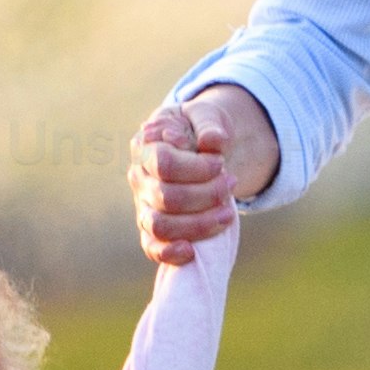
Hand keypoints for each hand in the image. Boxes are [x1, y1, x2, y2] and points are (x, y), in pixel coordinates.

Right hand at [132, 83, 273, 264]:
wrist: (201, 148)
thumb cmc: (200, 129)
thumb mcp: (207, 116)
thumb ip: (209, 124)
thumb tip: (212, 142)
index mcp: (146, 146)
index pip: (164, 163)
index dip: (196, 168)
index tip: (220, 163)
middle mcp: (139, 178)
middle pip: (166, 197)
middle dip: (206, 195)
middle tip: (230, 184)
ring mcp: (143, 205)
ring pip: (161, 226)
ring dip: (199, 224)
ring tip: (228, 213)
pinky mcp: (151, 228)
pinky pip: (152, 247)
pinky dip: (169, 253)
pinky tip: (192, 251)